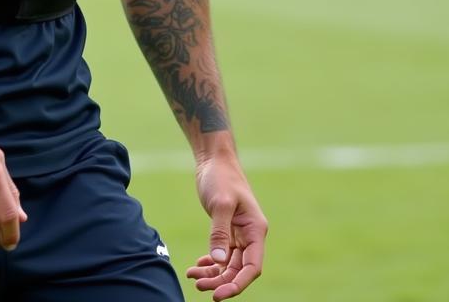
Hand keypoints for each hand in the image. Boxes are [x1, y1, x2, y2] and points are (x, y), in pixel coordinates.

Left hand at [187, 155, 266, 298]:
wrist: (214, 159)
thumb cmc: (220, 176)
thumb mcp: (220, 203)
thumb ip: (220, 232)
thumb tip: (218, 262)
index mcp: (256, 230)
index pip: (252, 267)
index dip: (237, 284)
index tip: (218, 295)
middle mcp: (250, 235)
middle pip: (239, 270)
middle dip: (221, 281)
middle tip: (199, 286)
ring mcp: (239, 234)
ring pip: (229, 264)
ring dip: (213, 274)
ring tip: (192, 276)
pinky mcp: (227, 230)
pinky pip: (222, 254)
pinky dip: (211, 262)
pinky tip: (197, 266)